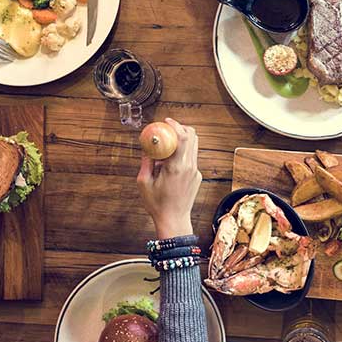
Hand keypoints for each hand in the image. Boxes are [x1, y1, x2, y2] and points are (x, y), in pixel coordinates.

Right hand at [136, 119, 201, 240]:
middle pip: (193, 137)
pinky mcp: (197, 176)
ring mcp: (196, 172)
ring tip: (167, 146)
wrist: (174, 220)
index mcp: (176, 167)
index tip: (166, 121)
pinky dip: (182, 153)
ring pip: (194, 146)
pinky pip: (191, 158)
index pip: (183, 138)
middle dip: (181, 128)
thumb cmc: (157, 204)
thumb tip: (147, 147)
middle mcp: (189, 167)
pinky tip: (170, 163)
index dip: (176, 125)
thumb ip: (146, 162)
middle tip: (168, 128)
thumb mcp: (143, 182)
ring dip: (182, 141)